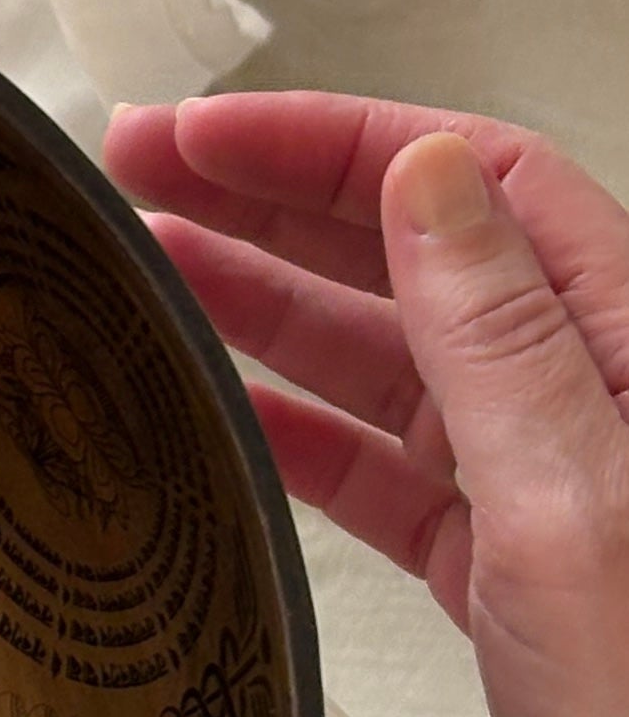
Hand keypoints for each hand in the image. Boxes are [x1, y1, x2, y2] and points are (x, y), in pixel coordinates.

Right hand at [106, 94, 628, 716]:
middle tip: (136, 171)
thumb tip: (428, 178)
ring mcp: (555, 495)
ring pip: (392, 362)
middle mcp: (605, 407)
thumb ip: (502, 346)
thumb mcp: (575, 517)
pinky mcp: (511, 583)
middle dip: (277, 202)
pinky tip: (216, 415)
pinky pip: (385, 475)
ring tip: (144, 270)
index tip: (201, 134)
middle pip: (425, 258)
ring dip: (266, 310)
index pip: (482, 184)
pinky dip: (294, 435)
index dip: (335, 141)